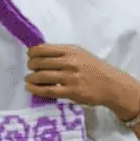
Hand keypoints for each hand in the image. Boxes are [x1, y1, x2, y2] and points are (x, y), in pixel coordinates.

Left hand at [25, 44, 139, 116]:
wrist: (111, 84)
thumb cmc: (94, 68)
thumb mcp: (80, 54)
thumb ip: (63, 53)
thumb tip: (40, 54)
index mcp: (71, 50)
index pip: (44, 49)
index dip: (32, 53)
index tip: (30, 56)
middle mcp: (70, 62)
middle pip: (40, 62)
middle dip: (31, 66)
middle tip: (30, 69)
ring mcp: (70, 77)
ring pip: (42, 76)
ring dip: (31, 78)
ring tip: (29, 80)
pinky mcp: (71, 92)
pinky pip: (48, 90)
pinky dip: (36, 89)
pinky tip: (31, 88)